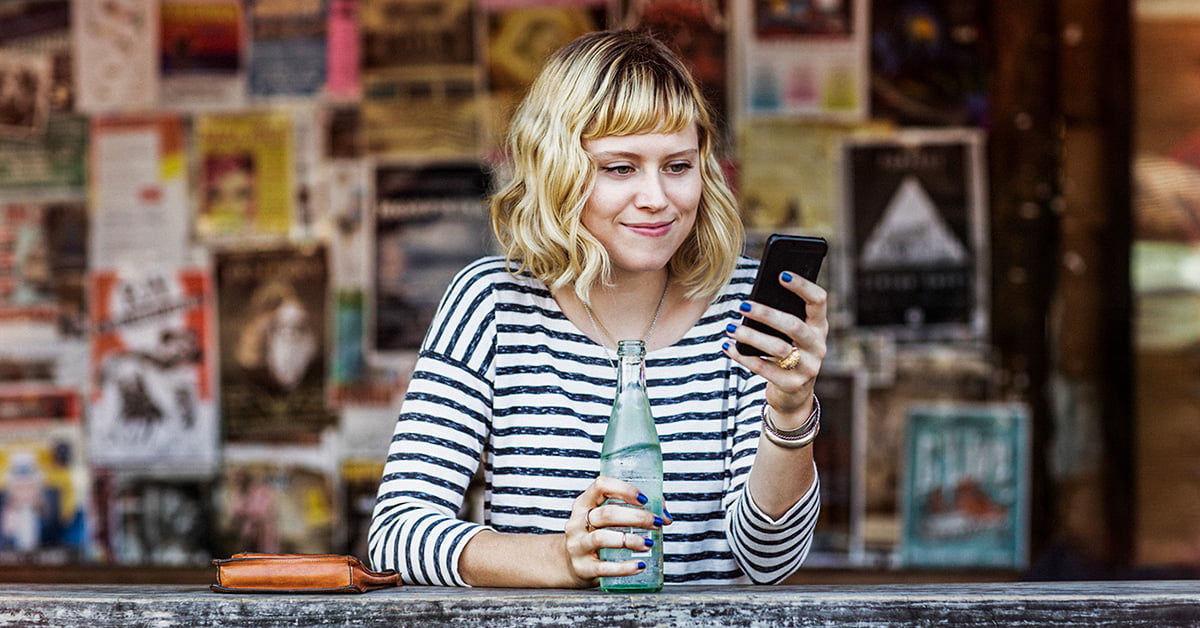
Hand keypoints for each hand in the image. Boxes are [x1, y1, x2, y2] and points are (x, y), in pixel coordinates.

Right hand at [563, 475, 670, 585]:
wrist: (571, 564)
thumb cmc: (596, 534)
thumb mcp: (607, 517)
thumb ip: (635, 510)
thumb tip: (664, 516)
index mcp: (584, 502)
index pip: (601, 486)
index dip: (624, 489)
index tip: (644, 499)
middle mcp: (577, 522)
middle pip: (606, 514)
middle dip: (636, 517)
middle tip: (656, 523)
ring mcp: (577, 545)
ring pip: (602, 538)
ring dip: (631, 540)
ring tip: (648, 543)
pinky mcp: (582, 567)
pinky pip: (604, 568)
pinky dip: (625, 567)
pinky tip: (639, 565)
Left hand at [723, 271, 827, 420]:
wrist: (794, 395)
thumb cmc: (788, 353)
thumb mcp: (791, 335)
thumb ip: (781, 317)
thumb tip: (752, 299)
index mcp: (819, 327)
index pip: (818, 301)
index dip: (803, 286)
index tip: (781, 274)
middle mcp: (817, 346)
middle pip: (794, 325)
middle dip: (767, 314)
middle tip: (742, 305)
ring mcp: (807, 367)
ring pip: (778, 348)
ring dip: (751, 336)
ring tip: (731, 328)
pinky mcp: (792, 385)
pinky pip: (764, 368)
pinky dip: (743, 356)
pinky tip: (728, 347)